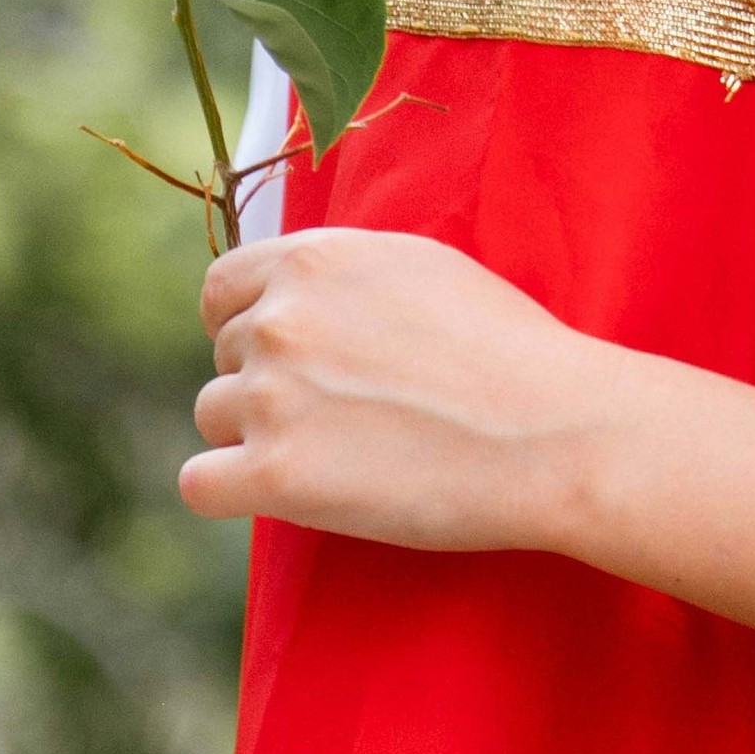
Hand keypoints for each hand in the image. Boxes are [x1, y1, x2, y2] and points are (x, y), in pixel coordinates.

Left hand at [186, 227, 596, 548]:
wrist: (553, 432)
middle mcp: (280, 320)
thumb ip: (341, 275)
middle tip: (342, 416)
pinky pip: (201, 484)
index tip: (281, 357)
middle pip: (226, 358)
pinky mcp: (276, 475)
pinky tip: (282, 493)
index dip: (246, 324)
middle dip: (269, 385)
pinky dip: (232, 491)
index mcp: (313, 260)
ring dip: (257, 438)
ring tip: (337, 454)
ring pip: (214, 417)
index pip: (222, 288)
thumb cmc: (509, 352)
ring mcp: (272, 397)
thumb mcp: (420, 268)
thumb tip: (290, 296)